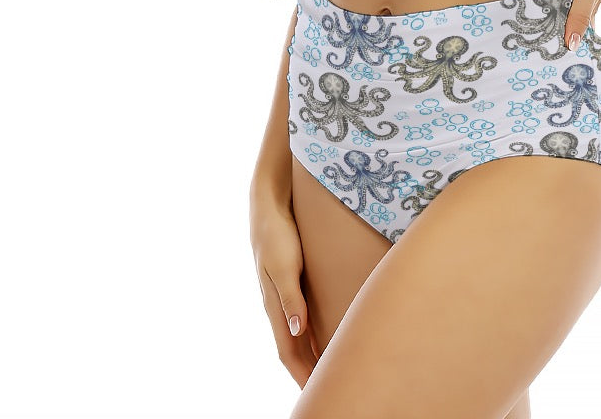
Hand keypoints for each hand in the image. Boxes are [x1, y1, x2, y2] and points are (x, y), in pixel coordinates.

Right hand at [250, 197, 320, 387]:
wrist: (270, 207)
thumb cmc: (277, 235)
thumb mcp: (285, 266)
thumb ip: (291, 298)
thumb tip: (298, 331)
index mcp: (275, 307)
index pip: (289, 353)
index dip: (302, 374)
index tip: (317, 392)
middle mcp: (278, 306)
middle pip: (294, 350)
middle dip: (308, 371)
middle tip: (330, 387)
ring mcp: (284, 295)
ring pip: (298, 336)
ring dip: (311, 354)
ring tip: (330, 369)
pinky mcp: (292, 283)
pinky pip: (301, 317)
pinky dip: (312, 333)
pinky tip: (324, 334)